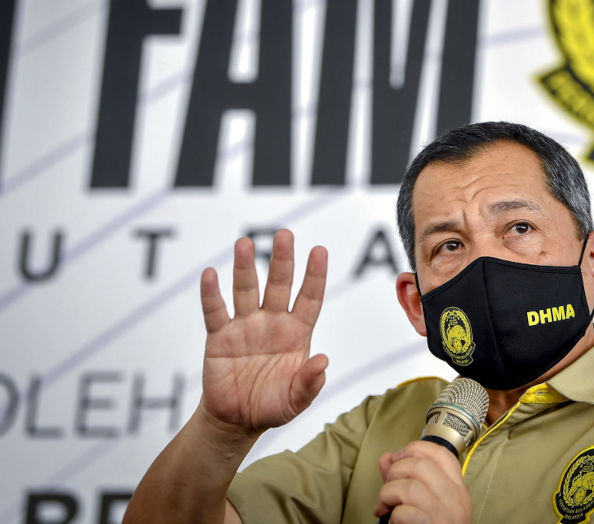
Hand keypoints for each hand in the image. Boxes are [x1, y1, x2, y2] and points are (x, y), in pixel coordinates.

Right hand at [199, 229, 327, 434]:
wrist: (237, 420)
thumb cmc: (273, 406)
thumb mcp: (297, 399)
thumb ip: (310, 382)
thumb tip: (323, 361)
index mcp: (296, 332)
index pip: (309, 298)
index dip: (315, 275)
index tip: (319, 250)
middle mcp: (272, 322)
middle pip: (278, 284)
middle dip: (282, 260)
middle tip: (284, 234)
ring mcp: (245, 326)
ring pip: (246, 290)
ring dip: (245, 267)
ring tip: (245, 243)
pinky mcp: (219, 337)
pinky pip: (215, 312)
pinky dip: (211, 294)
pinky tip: (210, 274)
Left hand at [374, 441, 471, 523]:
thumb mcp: (425, 504)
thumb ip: (405, 479)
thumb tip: (386, 459)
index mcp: (457, 489)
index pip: (441, 454)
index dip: (415, 449)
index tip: (398, 459)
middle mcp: (455, 499)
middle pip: (421, 465)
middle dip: (395, 472)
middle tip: (388, 488)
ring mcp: (445, 515)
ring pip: (409, 487)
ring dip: (388, 494)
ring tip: (385, 506)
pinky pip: (405, 513)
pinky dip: (393, 516)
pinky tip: (395, 522)